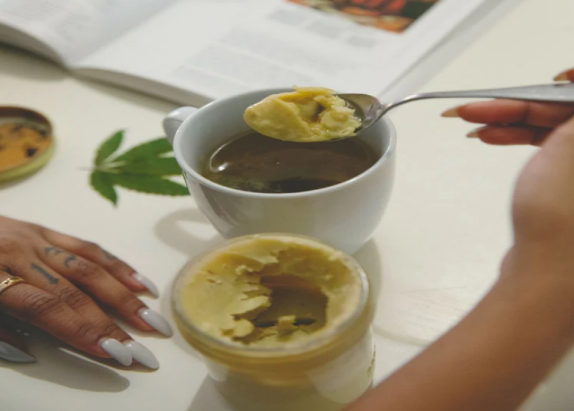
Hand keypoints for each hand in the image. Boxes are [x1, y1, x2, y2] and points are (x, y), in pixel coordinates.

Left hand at [0, 216, 169, 368]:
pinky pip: (87, 246)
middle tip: (144, 350)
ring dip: (125, 296)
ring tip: (154, 320)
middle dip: (113, 323)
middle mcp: (20, 253)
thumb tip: (30, 353)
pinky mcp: (44, 229)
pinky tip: (140, 283)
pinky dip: (116, 265)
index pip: (47, 309)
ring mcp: (35, 238)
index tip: (114, 354)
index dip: (82, 331)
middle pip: (75, 292)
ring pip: (89, 268)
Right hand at [346, 68, 573, 410]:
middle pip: (565, 115)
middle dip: (524, 104)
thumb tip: (571, 82)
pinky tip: (488, 136)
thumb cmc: (562, 219)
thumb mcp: (571, 142)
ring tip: (470, 120)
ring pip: (552, 133)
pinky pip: (547, 153)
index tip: (546, 78)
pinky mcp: (569, 191)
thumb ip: (571, 107)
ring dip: (511, 122)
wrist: (547, 278)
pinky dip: (517, 142)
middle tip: (482, 102)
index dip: (562, 86)